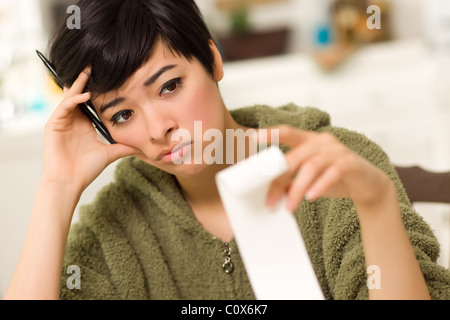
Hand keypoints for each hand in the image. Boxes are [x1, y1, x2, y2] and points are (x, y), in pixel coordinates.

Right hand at [42, 67, 136, 190]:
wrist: (70, 182)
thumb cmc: (86, 169)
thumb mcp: (110, 153)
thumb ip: (124, 146)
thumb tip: (142, 146)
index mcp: (84, 124)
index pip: (90, 101)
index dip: (98, 89)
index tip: (109, 76)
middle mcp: (73, 120)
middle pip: (79, 94)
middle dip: (86, 80)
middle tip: (93, 64)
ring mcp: (62, 121)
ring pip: (70, 97)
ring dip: (79, 84)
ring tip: (88, 71)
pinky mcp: (53, 125)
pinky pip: (64, 107)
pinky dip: (74, 100)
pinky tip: (86, 96)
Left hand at [263, 125, 391, 211]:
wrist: (368, 185)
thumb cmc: (334, 179)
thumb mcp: (308, 180)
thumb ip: (290, 181)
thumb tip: (269, 192)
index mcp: (309, 141)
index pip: (287, 132)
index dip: (271, 133)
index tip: (253, 137)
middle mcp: (322, 142)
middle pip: (295, 157)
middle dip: (279, 179)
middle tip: (269, 200)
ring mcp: (337, 150)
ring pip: (311, 166)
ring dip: (297, 188)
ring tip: (289, 206)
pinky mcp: (350, 163)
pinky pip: (332, 173)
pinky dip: (320, 185)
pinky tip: (311, 197)